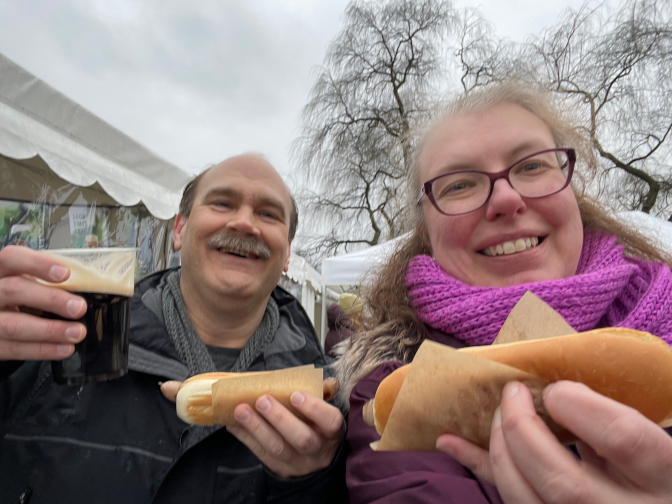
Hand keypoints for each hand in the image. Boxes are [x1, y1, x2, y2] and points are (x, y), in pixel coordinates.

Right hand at [0, 246, 86, 360]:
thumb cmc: (18, 297)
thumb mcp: (26, 281)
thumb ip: (45, 280)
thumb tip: (84, 285)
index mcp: (0, 271)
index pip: (11, 258)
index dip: (37, 264)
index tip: (65, 273)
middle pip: (14, 290)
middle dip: (51, 299)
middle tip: (79, 307)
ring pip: (13, 325)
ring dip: (49, 330)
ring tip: (77, 332)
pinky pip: (15, 349)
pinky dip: (43, 350)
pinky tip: (64, 348)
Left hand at [227, 391, 344, 477]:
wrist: (316, 462)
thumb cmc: (318, 426)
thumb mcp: (325, 413)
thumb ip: (320, 395)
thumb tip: (323, 380)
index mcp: (332, 432)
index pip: (330, 421)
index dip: (313, 408)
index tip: (296, 394)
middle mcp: (318, 450)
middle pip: (301, 438)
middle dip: (280, 418)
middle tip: (262, 400)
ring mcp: (297, 462)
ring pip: (277, 448)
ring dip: (257, 427)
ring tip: (241, 410)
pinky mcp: (279, 469)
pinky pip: (260, 453)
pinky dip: (245, 437)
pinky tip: (233, 424)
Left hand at [437, 380, 671, 502]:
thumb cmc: (653, 475)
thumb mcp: (654, 448)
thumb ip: (613, 425)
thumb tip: (556, 393)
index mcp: (668, 477)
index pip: (625, 440)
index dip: (581, 407)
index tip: (556, 389)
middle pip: (565, 483)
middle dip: (524, 432)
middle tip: (512, 395)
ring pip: (531, 502)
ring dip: (499, 453)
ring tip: (494, 419)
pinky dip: (481, 470)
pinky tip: (450, 442)